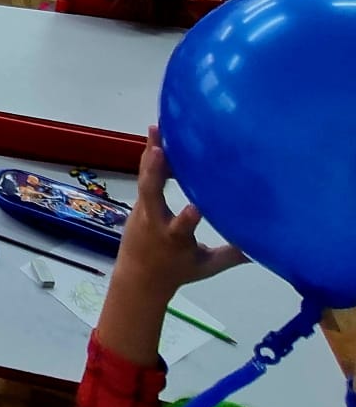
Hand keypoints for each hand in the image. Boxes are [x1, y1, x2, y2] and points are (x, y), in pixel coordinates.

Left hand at [116, 127, 245, 303]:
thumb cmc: (176, 272)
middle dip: (154, 172)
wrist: (137, 278)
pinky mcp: (138, 202)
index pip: (181, 228)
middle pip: (151, 194)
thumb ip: (233, 255)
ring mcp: (143, 210)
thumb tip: (267, 248)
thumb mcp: (207, 267)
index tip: (195, 207)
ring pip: (145, 180)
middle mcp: (154, 221)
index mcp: (174, 239)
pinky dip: (151, 159)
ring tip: (156, 128)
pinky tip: (158, 137)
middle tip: (160, 147)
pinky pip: (145, 178)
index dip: (187, 219)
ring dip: (150, 154)